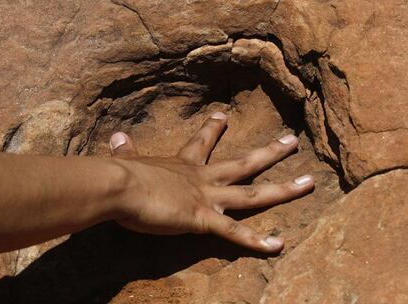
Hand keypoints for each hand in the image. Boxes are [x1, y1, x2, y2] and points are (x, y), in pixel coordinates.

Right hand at [109, 112, 313, 252]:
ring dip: (283, 189)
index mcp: (184, 165)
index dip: (213, 129)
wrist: (120, 187)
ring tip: (309, 183)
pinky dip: (256, 241)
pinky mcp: (203, 219)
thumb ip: (126, 150)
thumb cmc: (123, 176)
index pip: (202, 142)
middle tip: (293, 140)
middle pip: (244, 162)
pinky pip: (234, 232)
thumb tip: (116, 136)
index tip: (224, 116)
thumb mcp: (128, 161)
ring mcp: (208, 197)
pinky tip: (278, 245)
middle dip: (271, 152)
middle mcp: (203, 178)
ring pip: (253, 193)